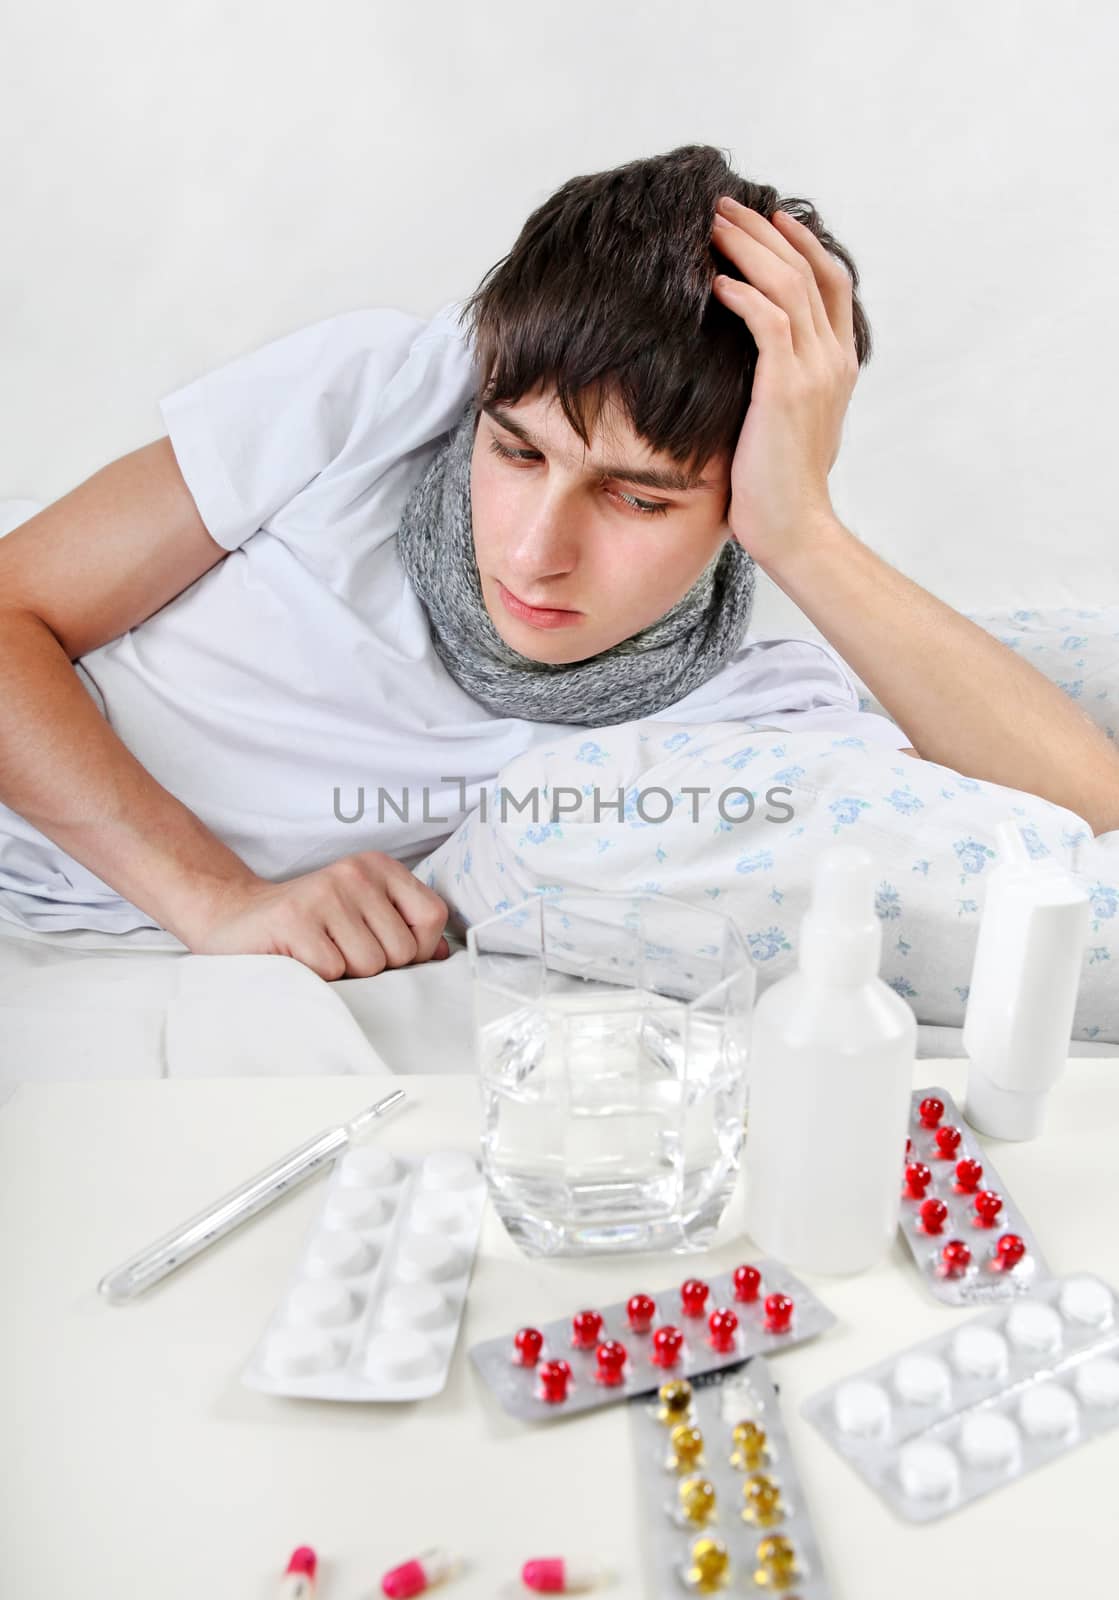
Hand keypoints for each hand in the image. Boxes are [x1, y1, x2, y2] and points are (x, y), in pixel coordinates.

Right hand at [178, 851, 451, 979]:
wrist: (236, 920)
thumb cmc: (308, 926)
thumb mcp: (362, 916)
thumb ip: (404, 930)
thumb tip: (442, 955)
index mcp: (378, 867)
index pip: (432, 917)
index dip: (416, 948)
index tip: (382, 947)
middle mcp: (354, 873)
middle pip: (402, 950)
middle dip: (376, 967)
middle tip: (339, 951)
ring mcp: (324, 893)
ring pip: (370, 965)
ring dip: (346, 973)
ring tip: (319, 953)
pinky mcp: (294, 920)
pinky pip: (333, 972)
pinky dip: (318, 978)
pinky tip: (298, 958)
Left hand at [710, 196, 860, 567]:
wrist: (793, 529)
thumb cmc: (778, 486)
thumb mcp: (786, 422)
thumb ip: (781, 383)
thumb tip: (750, 366)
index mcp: (839, 363)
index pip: (830, 280)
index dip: (801, 242)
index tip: (766, 217)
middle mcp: (833, 359)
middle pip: (807, 268)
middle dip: (763, 231)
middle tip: (724, 206)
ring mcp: (815, 371)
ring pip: (788, 284)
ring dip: (747, 249)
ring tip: (711, 227)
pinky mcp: (787, 389)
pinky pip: (768, 322)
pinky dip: (742, 294)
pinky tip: (714, 282)